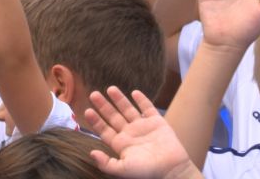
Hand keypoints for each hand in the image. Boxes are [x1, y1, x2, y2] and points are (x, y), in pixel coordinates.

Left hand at [85, 87, 200, 178]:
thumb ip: (106, 163)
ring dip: (119, 99)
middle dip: (103, 106)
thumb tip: (91, 153)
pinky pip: (147, 108)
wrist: (172, 169)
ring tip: (110, 88)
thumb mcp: (123, 170)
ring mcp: (143, 127)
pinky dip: (142, 100)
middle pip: (113, 117)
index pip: (105, 130)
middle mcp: (130, 134)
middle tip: (93, 94)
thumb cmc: (147, 171)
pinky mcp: (157, 122)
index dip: (96, 121)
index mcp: (121, 144)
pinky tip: (134, 92)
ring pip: (128, 110)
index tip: (87, 110)